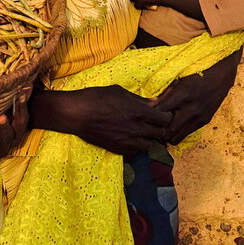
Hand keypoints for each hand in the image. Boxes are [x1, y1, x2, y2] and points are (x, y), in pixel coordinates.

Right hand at [31, 85, 171, 155]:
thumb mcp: (120, 92)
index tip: (163, 114)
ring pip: (148, 145)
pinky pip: (135, 152)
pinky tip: (130, 139)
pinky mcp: (118, 149)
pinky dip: (135, 147)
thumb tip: (154, 103)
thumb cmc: (97, 97)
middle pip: (159, 134)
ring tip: (142, 133)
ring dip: (148, 139)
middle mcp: (137, 128)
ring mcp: (128, 141)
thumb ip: (139, 100)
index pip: (165, 119)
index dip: (166, 116)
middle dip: (159, 128)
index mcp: (140, 111)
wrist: (77, 113)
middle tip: (155, 124)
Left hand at [154, 49, 240, 143]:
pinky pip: (187, 134)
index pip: (161, 113)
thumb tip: (150, 106)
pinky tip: (174, 126)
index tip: (145, 117)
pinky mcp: (204, 121)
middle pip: (168, 131)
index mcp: (182, 96)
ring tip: (162, 129)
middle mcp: (191, 109)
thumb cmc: (196, 76)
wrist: (220, 78)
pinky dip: (178, 132)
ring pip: (177, 137)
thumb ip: (165, 95)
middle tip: (151, 128)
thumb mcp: (179, 81)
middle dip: (158, 132)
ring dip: (168, 135)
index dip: (151, 117)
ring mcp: (199, 117)